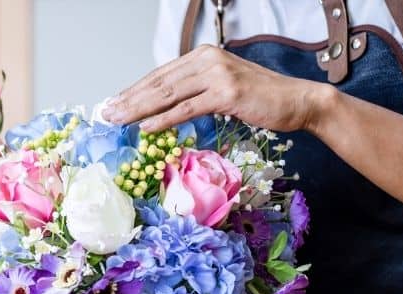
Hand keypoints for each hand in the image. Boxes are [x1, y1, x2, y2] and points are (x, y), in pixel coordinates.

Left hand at [102, 45, 329, 133]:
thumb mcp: (221, 89)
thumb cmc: (259, 99)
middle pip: (158, 83)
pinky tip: (146, 127)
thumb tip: (162, 108)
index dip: (133, 91)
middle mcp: (207, 60)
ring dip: (139, 109)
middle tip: (106, 114)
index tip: (113, 104)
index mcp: (202, 56)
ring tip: (118, 121)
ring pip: (168, 94)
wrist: (296, 101)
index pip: (159, 75)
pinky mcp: (226, 93)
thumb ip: (194, 92)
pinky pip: (187, 108)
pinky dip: (164, 119)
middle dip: (129, 100)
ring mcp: (217, 74)